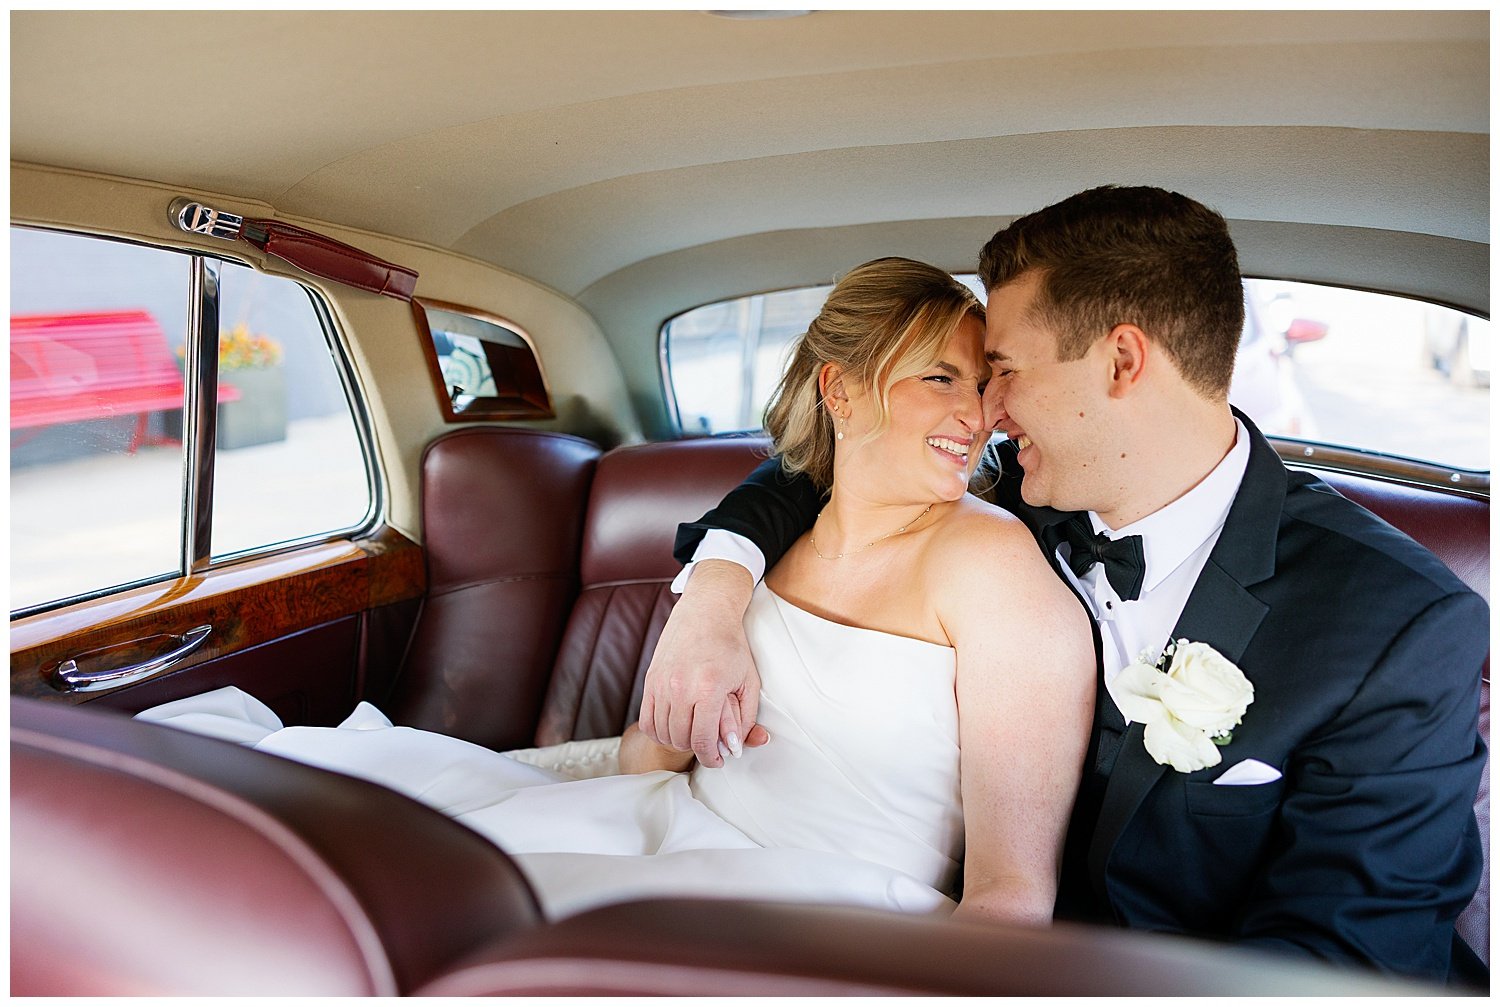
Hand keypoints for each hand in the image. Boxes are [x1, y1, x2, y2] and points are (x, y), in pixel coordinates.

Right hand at [639, 560, 765, 767]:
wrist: (706, 612)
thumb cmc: (731, 646)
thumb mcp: (749, 682)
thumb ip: (745, 718)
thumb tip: (733, 748)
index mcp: (708, 688)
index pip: (702, 739)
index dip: (710, 758)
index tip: (717, 760)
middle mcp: (680, 687)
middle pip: (681, 739)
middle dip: (696, 750)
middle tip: (708, 747)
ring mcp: (661, 683)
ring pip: (662, 732)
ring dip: (678, 741)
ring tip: (693, 736)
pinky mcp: (650, 679)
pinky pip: (647, 720)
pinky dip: (659, 731)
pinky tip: (673, 728)